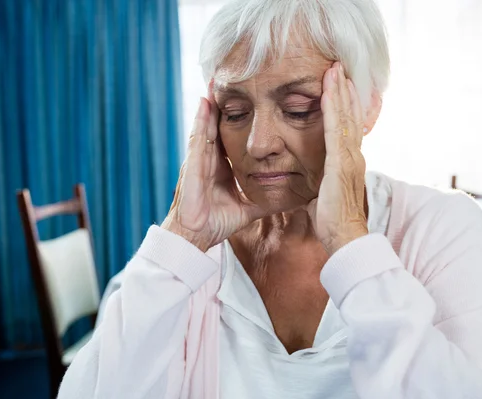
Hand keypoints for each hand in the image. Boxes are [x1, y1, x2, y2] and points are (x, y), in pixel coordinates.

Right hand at [162, 91, 265, 251]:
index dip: (238, 118)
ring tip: (217, 81)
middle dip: (222, 104)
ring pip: (206, 125)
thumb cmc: (215, 223)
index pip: (230, 136)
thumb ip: (264, 200)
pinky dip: (200, 119)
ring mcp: (198, 159)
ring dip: (210, 103)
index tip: (249, 100)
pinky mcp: (192, 165)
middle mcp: (208, 159)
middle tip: (231, 78)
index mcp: (220, 167)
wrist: (195, 237)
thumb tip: (289, 199)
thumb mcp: (247, 207)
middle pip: (216, 124)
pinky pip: (198, 138)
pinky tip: (205, 102)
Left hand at [306, 62, 368, 254]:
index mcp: (347, 162)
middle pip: (349, 117)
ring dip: (340, 93)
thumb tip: (309, 183)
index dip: (342, 106)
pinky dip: (334, 110)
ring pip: (345, 118)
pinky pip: (336, 131)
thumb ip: (319, 183)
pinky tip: (330, 93)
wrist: (344, 238)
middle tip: (339, 68)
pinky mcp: (341, 164)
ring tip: (336, 71)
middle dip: (344, 92)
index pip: (345, 128)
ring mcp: (349, 159)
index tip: (337, 86)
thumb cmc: (333, 220)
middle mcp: (353, 156)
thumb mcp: (323, 195)